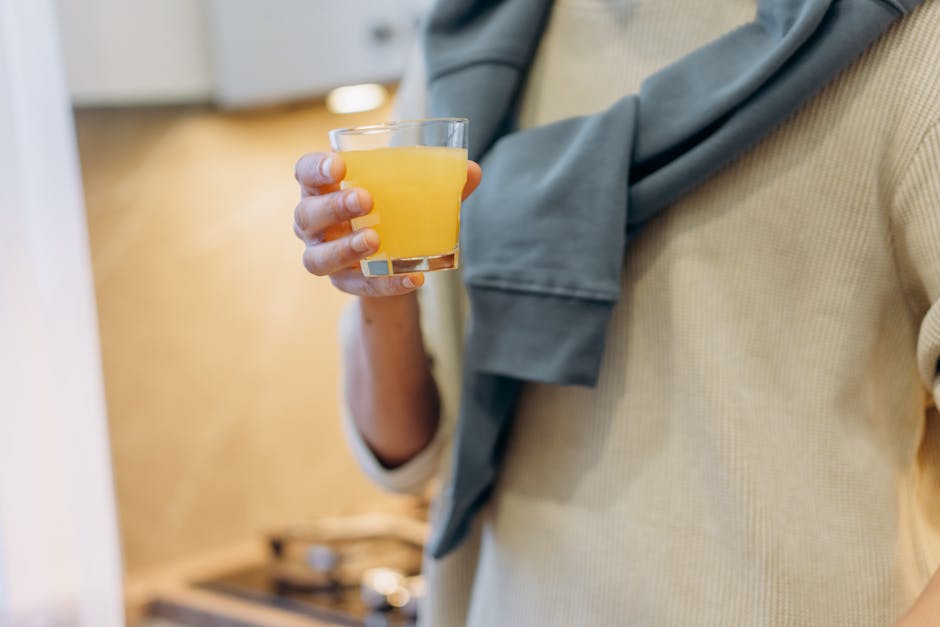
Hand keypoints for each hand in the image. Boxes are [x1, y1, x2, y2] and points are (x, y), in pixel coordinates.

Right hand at [293, 152, 481, 296]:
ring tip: (373, 240)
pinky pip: (358, 287)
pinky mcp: (344, 283)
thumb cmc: (393, 211)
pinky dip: (384, 284)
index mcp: (323, 189)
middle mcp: (313, 224)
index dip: (316, 168)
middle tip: (365, 200)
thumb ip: (439, 183)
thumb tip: (473, 171)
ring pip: (317, 258)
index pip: (305, 172)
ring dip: (344, 248)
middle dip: (333, 207)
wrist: (391, 258)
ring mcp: (324, 255)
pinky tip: (412, 278)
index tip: (339, 165)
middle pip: (306, 215)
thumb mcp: (412, 194)